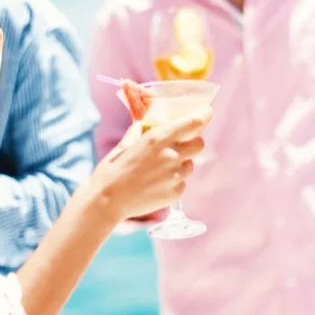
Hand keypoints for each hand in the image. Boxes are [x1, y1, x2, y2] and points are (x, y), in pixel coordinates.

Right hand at [88, 109, 211, 221]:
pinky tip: (155, 184)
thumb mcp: (126, 144)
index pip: (194, 122)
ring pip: (190, 165)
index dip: (204, 116)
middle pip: (200, 144)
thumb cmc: (112, 170)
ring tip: (158, 171)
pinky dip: (173, 182)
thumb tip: (145, 123)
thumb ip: (140, 132)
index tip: (207, 112)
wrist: (107, 201)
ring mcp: (176, 175)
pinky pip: (182, 182)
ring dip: (181, 164)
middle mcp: (171, 154)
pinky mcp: (176, 192)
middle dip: (192, 143)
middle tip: (179, 146)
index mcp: (158, 137)